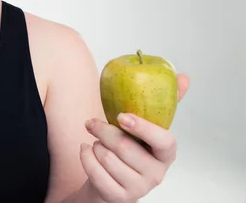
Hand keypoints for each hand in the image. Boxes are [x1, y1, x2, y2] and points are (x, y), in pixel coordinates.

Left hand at [80, 73, 189, 202]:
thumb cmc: (131, 149)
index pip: (164, 142)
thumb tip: (184, 77)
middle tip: (90, 122)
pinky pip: (95, 172)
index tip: (122, 116)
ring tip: (95, 141)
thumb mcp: (146, 127)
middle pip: (125, 148)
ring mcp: (138, 189)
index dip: (143, 128)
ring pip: (107, 158)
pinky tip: (86, 150)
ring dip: (94, 144)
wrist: (112, 181)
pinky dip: (85, 157)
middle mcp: (156, 174)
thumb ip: (164, 103)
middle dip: (102, 130)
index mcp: (166, 154)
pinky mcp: (118, 197)